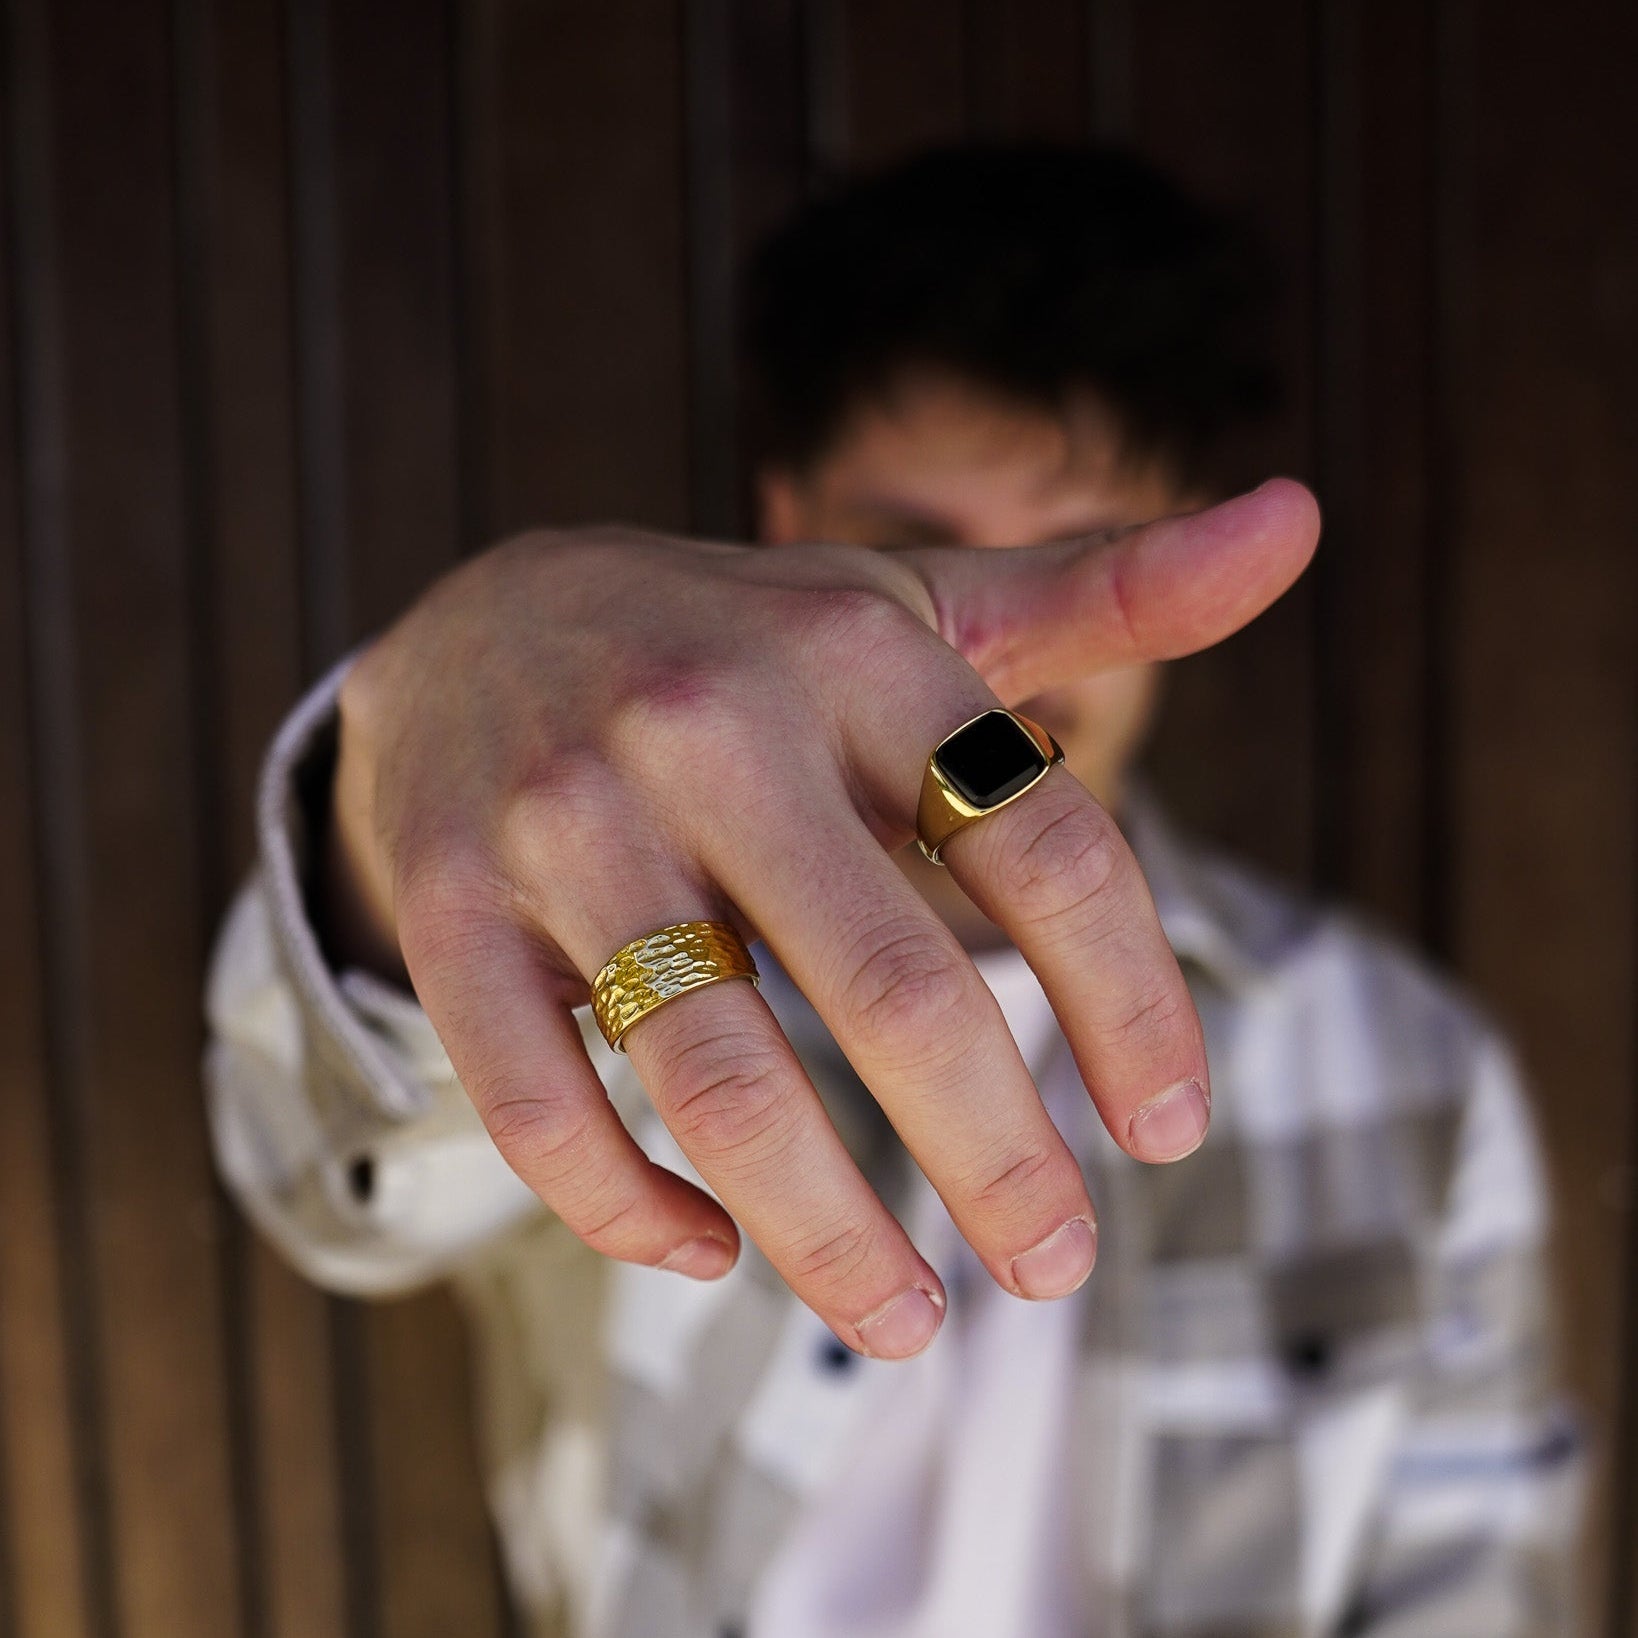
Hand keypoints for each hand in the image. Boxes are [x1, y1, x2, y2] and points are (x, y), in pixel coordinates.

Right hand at [326, 480, 1318, 1356]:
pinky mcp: (450, 904)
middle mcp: (713, 726)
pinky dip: (625, 1208)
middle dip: (1000, 1163)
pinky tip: (708, 1248)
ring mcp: (568, 820)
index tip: (1171, 1133)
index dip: (1136, 1008)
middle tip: (1057, 1267)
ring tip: (910, 1318)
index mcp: (862, 654)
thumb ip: (1105, 591)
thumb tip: (1300, 519)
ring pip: (716, 1076)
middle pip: (896, 990)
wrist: (480, 620)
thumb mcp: (917, 605)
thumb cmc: (747, 643)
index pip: (1049, 848)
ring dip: (831, 1232)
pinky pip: (536, 1101)